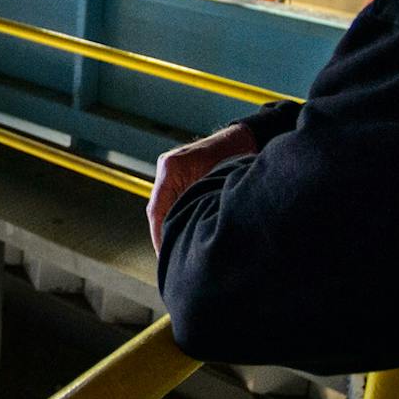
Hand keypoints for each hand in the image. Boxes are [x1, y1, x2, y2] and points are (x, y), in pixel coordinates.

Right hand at [147, 123, 256, 251]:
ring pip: (163, 208)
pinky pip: (171, 202)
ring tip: (175, 251)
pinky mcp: (178, 177)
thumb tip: (191, 235)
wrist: (242, 139)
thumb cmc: (235, 158)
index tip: (165, 255)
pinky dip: (176, 218)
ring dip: (168, 228)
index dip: (159, 236)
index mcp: (171, 168)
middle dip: (162, 236)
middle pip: (157, 210)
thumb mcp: (218, 184)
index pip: (156, 210)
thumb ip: (201, 206)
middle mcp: (166, 168)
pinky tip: (182, 234)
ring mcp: (170, 172)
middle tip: (169, 259)